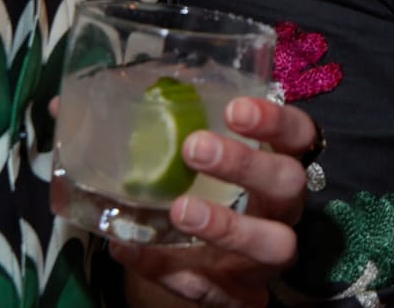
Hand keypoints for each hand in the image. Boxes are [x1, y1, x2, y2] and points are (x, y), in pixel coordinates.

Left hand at [113, 96, 319, 306]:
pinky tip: (132, 250)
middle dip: (246, 165)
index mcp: (279, 167)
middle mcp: (283, 211)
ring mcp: (266, 260)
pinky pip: (213, 289)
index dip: (275, 121)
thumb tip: (95, 105)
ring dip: (228, 226)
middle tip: (194, 148)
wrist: (209, 272)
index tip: (233, 109)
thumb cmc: (204, 197)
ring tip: (181, 210)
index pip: (298, 135)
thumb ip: (170, 133)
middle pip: (288, 184)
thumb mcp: (199, 161)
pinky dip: (170, 269)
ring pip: (273, 244)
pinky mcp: (241, 298)